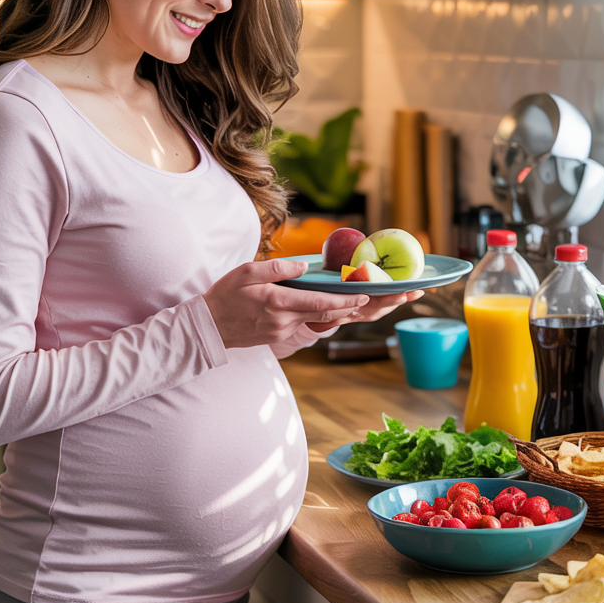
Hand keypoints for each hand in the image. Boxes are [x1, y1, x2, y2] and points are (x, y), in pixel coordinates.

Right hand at [205, 258, 416, 348]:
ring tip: (386, 304)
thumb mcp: (246, 272)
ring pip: (328, 322)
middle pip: (334, 316)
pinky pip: (315, 325)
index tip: (371, 295)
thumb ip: (277, 270)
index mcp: (279, 305)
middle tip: (396, 298)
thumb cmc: (224, 296)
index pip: (322, 304)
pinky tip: (354, 310)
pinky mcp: (284, 336)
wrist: (207, 329)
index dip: (348, 300)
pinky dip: (336, 317)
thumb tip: (304, 266)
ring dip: (357, 313)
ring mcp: (287, 332)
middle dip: (367, 307)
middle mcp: (288, 322)